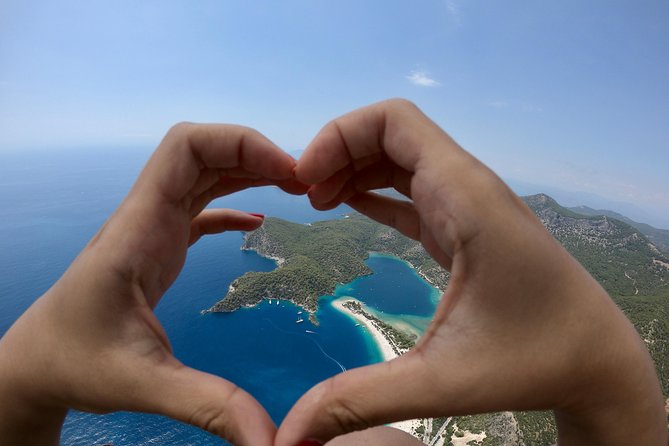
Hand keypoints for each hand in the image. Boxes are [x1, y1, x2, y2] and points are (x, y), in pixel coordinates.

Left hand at [0, 124, 305, 445]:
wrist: (36, 364)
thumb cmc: (76, 363)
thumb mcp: (143, 383)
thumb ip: (209, 405)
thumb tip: (272, 440)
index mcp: (141, 229)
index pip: (187, 148)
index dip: (241, 144)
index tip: (289, 173)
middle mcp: (147, 216)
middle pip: (202, 150)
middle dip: (254, 153)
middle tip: (304, 183)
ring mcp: (152, 229)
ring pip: (203, 174)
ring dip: (247, 171)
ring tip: (294, 189)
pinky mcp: (159, 246)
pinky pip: (200, 208)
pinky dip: (233, 204)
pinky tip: (258, 222)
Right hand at [277, 100, 666, 445]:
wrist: (596, 359)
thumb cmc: (534, 359)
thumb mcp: (440, 380)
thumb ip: (360, 400)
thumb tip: (291, 435)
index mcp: (464, 198)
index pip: (394, 121)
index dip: (339, 135)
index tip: (305, 179)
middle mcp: (467, 188)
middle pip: (390, 133)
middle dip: (338, 151)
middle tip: (303, 195)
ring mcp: (467, 205)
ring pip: (400, 157)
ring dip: (354, 168)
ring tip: (317, 202)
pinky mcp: (464, 226)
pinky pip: (411, 189)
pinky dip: (374, 189)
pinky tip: (348, 206)